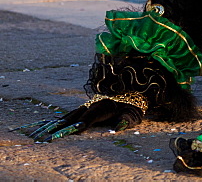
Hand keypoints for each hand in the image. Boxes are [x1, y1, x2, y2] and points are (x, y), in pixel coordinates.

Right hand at [20, 93, 146, 141]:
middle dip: (58, 128)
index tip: (66, 133)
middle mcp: (92, 104)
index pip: (88, 118)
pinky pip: (68, 115)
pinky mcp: (84, 107)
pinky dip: (57, 121)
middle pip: (73, 118)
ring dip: (53, 125)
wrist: (132, 93)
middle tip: (44, 138)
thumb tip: (119, 127)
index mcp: (104, 107)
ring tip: (39, 134)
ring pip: (67, 116)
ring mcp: (87, 105)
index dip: (78, 125)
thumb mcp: (133, 115)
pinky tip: (46, 126)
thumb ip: (126, 121)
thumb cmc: (133, 109)